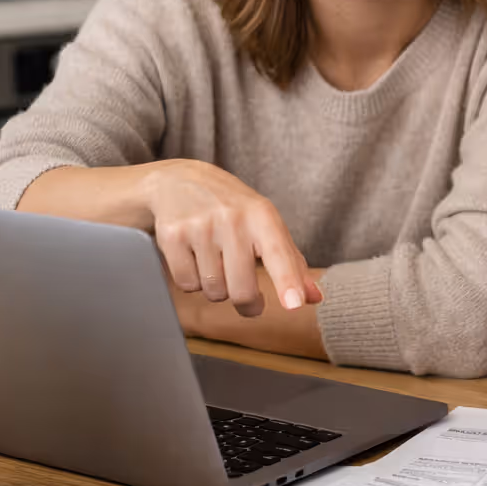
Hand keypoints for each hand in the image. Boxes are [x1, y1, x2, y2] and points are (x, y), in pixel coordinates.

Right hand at [143, 159, 322, 317]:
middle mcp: (232, 219)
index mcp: (262, 215)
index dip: (288, 281)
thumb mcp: (266, 225)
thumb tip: (314, 298)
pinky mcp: (171, 236)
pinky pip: (187, 285)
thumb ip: (291, 262)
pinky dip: (192, 281)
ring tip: (216, 263)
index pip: (278, 254)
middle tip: (249, 299)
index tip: (295, 304)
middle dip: (247, 303)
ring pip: (213, 291)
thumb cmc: (233, 209)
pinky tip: (194, 258)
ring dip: (217, 289)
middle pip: (242, 290)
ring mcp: (199, 227)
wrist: (179, 181)